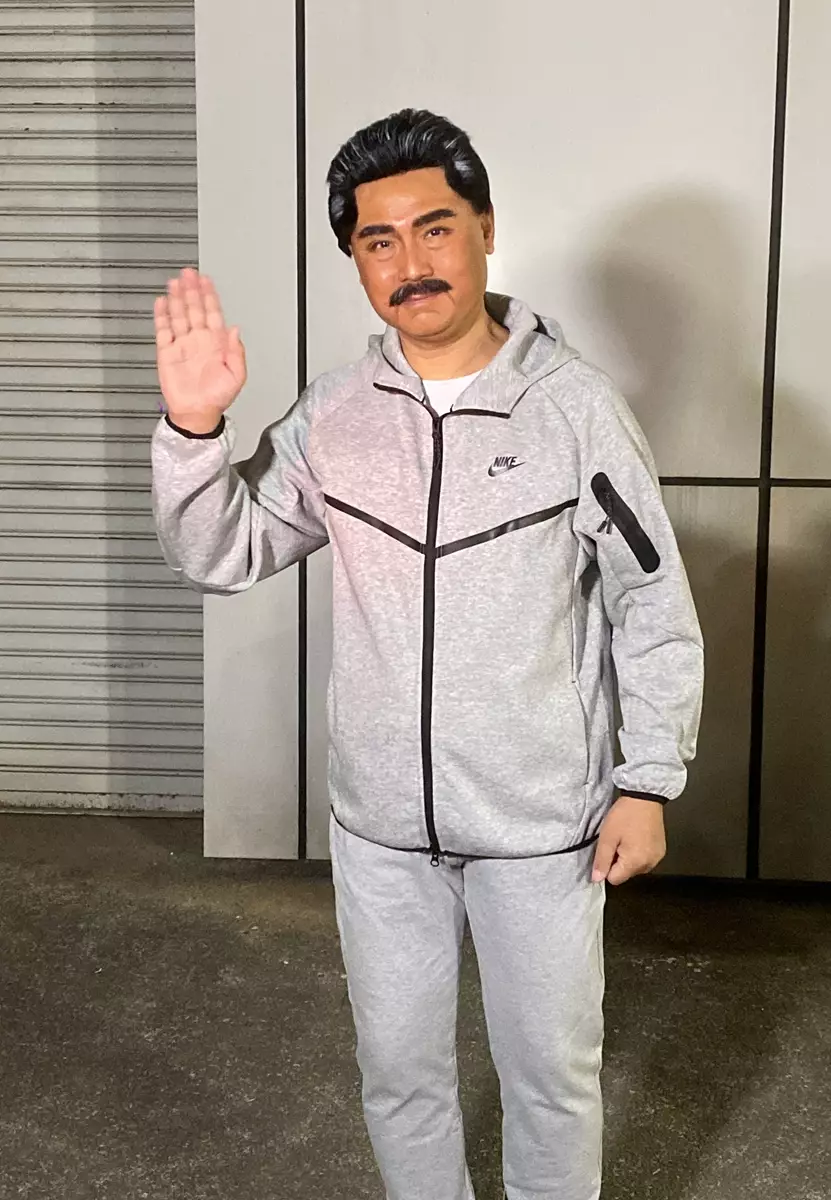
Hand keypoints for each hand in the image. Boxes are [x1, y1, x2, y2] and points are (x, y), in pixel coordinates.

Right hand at [154, 266, 246, 433]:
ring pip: (179, 315)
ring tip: (175, 282)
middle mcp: (199, 340)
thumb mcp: (237, 376)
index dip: (210, 295)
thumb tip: (236, 330)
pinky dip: (162, 315)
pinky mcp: (167, 352)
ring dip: (177, 298)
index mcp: (217, 344)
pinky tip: (162, 302)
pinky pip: (163, 330)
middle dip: (191, 290)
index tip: (206, 280)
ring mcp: (182, 345)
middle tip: (188, 273)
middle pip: (194, 308)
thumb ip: (238, 352)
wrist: (197, 414)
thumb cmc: (217, 398)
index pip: (213, 312)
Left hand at [591, 795, 666, 884]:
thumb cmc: (626, 814)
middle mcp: (649, 863)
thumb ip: (601, 861)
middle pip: (625, 874)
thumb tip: (597, 878)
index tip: (608, 851)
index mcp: (635, 862)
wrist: (645, 797)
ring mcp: (656, 858)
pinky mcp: (660, 851)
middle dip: (618, 861)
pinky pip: (645, 860)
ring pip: (635, 867)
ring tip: (627, 837)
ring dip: (629, 857)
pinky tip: (636, 837)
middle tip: (617, 841)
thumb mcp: (607, 837)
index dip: (607, 866)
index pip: (614, 879)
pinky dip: (639, 852)